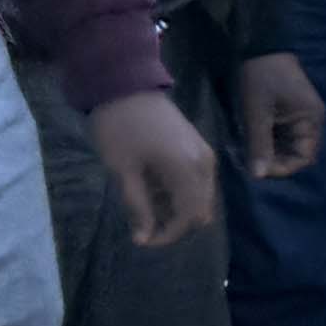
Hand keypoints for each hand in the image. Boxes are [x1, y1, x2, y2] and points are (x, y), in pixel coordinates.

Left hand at [91, 87, 218, 248]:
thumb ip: (138, 206)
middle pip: (201, 211)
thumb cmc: (120, 128)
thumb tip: (143, 239)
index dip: (168, 235)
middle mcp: (204, 165)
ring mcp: (205, 154)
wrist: (126, 85)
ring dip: (178, 209)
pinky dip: (181, 194)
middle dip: (176, 225)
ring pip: (202, 198)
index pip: (189, 217)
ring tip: (148, 207)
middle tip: (145, 225)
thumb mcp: (123, 171)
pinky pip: (199, 182)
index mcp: (187, 170)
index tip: (142, 240)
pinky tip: (156, 189)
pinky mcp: (199, 147)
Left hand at [234, 51, 325, 184]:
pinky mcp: (289, 111)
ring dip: (269, 151)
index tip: (259, 169)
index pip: (304, 158)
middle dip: (275, 160)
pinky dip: (268, 140)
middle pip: (296, 153)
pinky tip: (251, 139)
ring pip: (287, 145)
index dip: (283, 168)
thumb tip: (257, 176)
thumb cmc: (260, 78)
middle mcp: (311, 121)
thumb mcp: (256, 113)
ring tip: (248, 151)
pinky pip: (281, 134)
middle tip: (249, 161)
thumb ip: (259, 145)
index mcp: (311, 120)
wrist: (258, 44)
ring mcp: (300, 115)